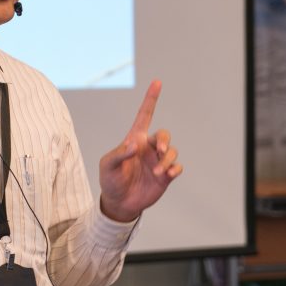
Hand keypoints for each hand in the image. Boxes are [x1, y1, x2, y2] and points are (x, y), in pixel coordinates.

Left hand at [98, 79, 182, 222]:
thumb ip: (119, 154)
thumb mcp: (108, 166)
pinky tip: (168, 175)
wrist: (120, 203)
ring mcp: (157, 161)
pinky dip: (175, 169)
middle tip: (160, 151)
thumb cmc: (111, 180)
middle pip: (164, 135)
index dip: (150, 99)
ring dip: (167, 160)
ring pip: (172, 151)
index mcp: (134, 140)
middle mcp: (148, 148)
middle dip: (164, 141)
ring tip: (158, 172)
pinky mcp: (165, 176)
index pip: (144, 115)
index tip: (157, 82)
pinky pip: (177, 167)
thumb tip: (134, 145)